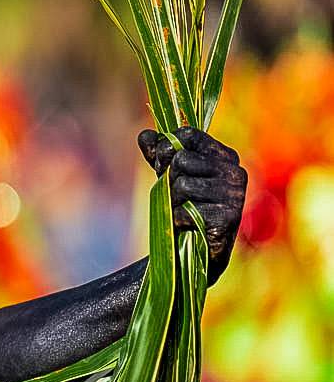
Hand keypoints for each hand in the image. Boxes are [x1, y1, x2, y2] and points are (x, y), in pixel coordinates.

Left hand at [137, 126, 246, 282]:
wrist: (195, 247)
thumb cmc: (184, 204)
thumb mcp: (168, 174)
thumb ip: (158, 154)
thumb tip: (145, 135)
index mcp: (224, 155)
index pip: (187, 134)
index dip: (165, 149)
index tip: (164, 165)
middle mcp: (234, 171)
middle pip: (181, 159)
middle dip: (168, 179)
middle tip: (176, 195)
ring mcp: (235, 195)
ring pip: (182, 185)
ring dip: (173, 201)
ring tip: (185, 209)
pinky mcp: (229, 218)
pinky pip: (184, 211)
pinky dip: (179, 219)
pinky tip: (190, 225)